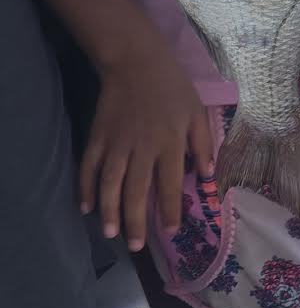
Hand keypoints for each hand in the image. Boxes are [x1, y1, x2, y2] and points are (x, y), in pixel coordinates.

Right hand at [81, 39, 214, 252]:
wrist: (136, 61)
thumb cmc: (172, 86)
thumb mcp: (197, 111)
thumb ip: (203, 143)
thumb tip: (207, 175)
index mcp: (170, 143)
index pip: (171, 184)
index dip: (171, 210)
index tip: (171, 231)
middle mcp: (142, 148)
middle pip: (137, 191)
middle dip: (136, 221)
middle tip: (134, 246)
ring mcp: (117, 143)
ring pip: (110, 184)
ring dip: (109, 211)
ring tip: (110, 233)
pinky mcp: (97, 136)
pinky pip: (89, 166)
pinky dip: (85, 187)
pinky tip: (85, 207)